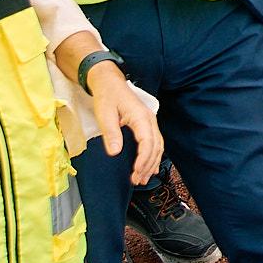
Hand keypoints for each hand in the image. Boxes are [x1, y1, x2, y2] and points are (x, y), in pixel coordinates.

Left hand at [86, 64, 164, 185]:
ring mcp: (149, 122)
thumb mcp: (105, 114)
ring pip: (157, 146)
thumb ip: (111, 133)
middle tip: (137, 180)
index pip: (148, 142)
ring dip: (152, 163)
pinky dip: (154, 157)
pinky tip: (151, 168)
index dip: (144, 159)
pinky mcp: (146, 124)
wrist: (109, 82)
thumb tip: (115, 152)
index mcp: (140, 116)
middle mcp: (149, 119)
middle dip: (147, 165)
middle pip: (155, 146)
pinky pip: (155, 143)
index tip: (136, 171)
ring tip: (143, 178)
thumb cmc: (107, 96)